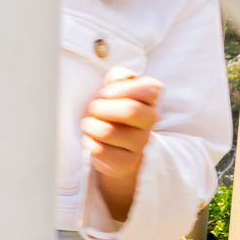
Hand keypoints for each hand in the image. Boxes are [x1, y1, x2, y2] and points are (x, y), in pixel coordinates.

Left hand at [81, 67, 162, 222]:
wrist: (112, 146)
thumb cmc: (111, 111)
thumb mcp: (114, 89)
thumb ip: (118, 77)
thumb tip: (120, 77)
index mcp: (150, 98)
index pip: (150, 88)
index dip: (122, 89)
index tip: (105, 93)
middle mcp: (150, 120)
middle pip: (129, 111)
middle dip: (101, 108)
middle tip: (91, 110)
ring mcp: (140, 142)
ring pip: (110, 132)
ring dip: (91, 127)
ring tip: (88, 125)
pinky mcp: (127, 162)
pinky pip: (102, 151)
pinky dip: (90, 144)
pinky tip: (90, 141)